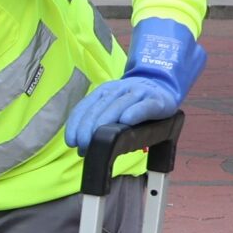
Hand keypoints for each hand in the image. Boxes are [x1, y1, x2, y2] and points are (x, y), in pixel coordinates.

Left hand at [62, 16, 205, 150]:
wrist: (161, 85)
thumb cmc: (132, 103)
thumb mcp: (112, 106)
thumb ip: (97, 120)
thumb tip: (80, 147)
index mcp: (104, 90)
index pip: (85, 106)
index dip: (76, 124)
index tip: (71, 141)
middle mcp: (119, 89)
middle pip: (100, 108)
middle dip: (88, 129)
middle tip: (84, 148)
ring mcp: (138, 93)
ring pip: (118, 106)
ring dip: (105, 125)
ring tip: (97, 142)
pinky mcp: (156, 100)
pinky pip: (144, 106)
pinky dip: (134, 113)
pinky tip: (126, 121)